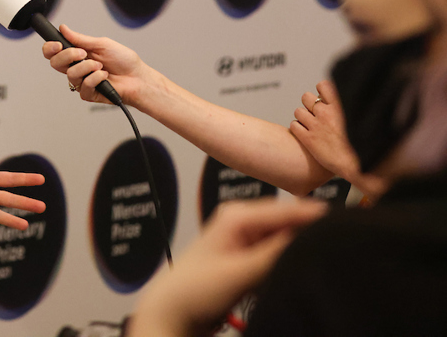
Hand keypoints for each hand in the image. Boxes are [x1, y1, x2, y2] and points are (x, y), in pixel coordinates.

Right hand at [41, 24, 146, 105]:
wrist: (138, 77)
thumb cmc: (124, 60)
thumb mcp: (102, 44)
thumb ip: (80, 38)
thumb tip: (63, 28)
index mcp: (77, 54)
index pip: (54, 52)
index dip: (50, 48)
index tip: (57, 44)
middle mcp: (77, 67)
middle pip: (55, 63)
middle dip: (68, 56)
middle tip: (82, 53)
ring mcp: (81, 81)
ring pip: (70, 75)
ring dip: (87, 67)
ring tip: (100, 66)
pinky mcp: (88, 94)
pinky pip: (83, 86)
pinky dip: (95, 78)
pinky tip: (104, 76)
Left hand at [129, 199, 326, 336]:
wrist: (170, 313)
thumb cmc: (194, 290)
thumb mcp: (241, 272)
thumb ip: (276, 254)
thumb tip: (314, 236)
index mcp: (238, 214)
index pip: (290, 210)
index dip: (321, 218)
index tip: (352, 226)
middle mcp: (243, 220)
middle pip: (291, 222)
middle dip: (313, 233)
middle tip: (344, 246)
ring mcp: (246, 239)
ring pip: (287, 239)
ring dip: (302, 249)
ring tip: (328, 257)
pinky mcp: (248, 258)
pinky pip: (279, 254)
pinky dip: (289, 261)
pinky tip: (303, 267)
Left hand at [290, 81, 386, 195]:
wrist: (358, 165)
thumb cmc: (363, 144)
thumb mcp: (361, 118)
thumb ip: (351, 107)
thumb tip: (344, 98)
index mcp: (340, 106)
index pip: (323, 86)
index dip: (321, 92)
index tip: (324, 99)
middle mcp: (326, 113)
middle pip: (306, 97)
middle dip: (309, 104)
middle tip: (317, 114)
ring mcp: (316, 125)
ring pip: (298, 111)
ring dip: (303, 117)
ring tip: (311, 125)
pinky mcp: (308, 139)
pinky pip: (294, 126)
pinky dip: (297, 128)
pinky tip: (306, 134)